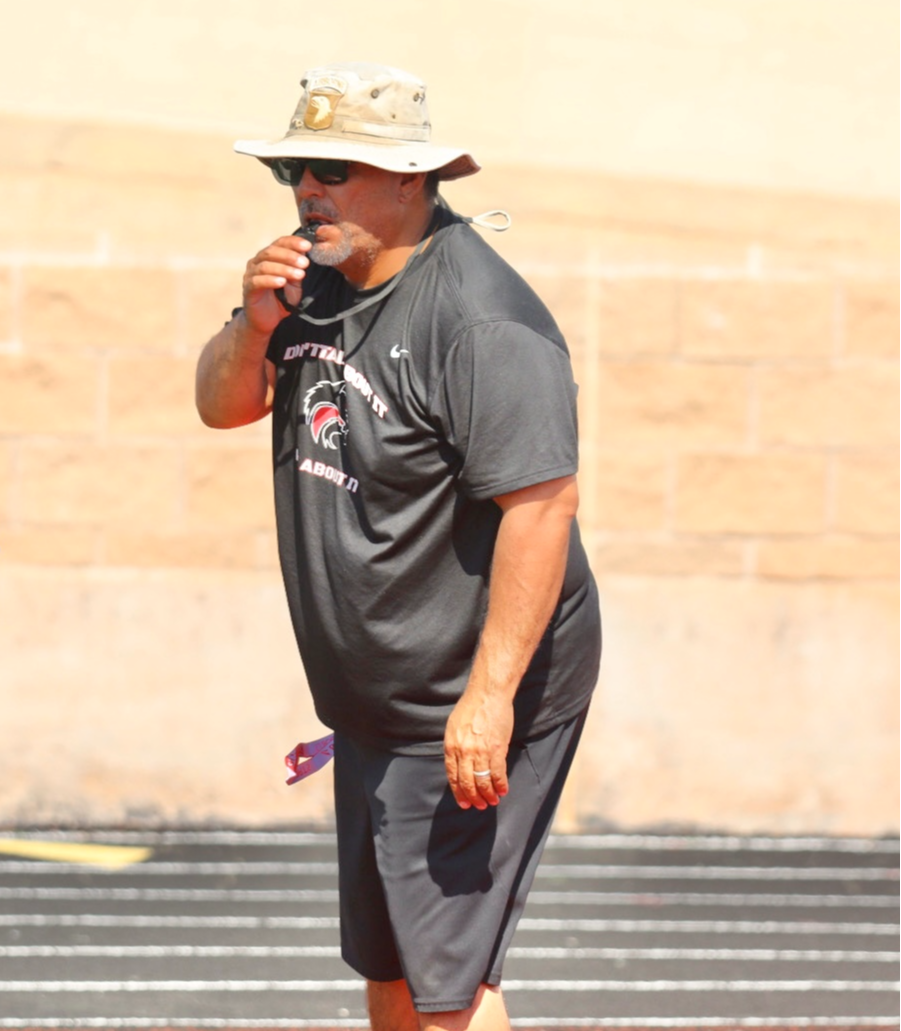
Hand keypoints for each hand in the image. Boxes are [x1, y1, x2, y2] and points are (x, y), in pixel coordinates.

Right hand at [242, 234, 310, 336]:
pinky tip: (282, 282)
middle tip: (305, 263)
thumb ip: (298, 270)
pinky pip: (257, 281)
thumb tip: (306, 256)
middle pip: (271, 251)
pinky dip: (270, 280)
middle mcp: (257, 262)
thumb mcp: (294, 284)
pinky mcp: (248, 288)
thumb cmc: (280, 299)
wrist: (266, 320)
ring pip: (265, 266)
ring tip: (299, 274)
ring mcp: (250, 274)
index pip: (280, 243)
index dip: (293, 242)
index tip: (308, 246)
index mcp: (269, 257)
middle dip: (290, 256)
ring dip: (284, 268)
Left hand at [444, 690, 513, 809]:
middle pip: (467, 783)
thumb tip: (458, 764)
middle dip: (473, 798)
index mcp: (451, 746)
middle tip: (479, 805)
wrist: (488, 694)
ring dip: (488, 795)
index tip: (464, 803)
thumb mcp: (454, 727)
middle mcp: (464, 752)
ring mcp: (480, 752)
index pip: (453, 777)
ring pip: (483, 782)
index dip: (459, 792)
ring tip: (492, 801)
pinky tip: (503, 790)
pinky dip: (501, 785)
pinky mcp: (496, 749)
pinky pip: (498, 774)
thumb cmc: (471, 707)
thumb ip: (455, 746)